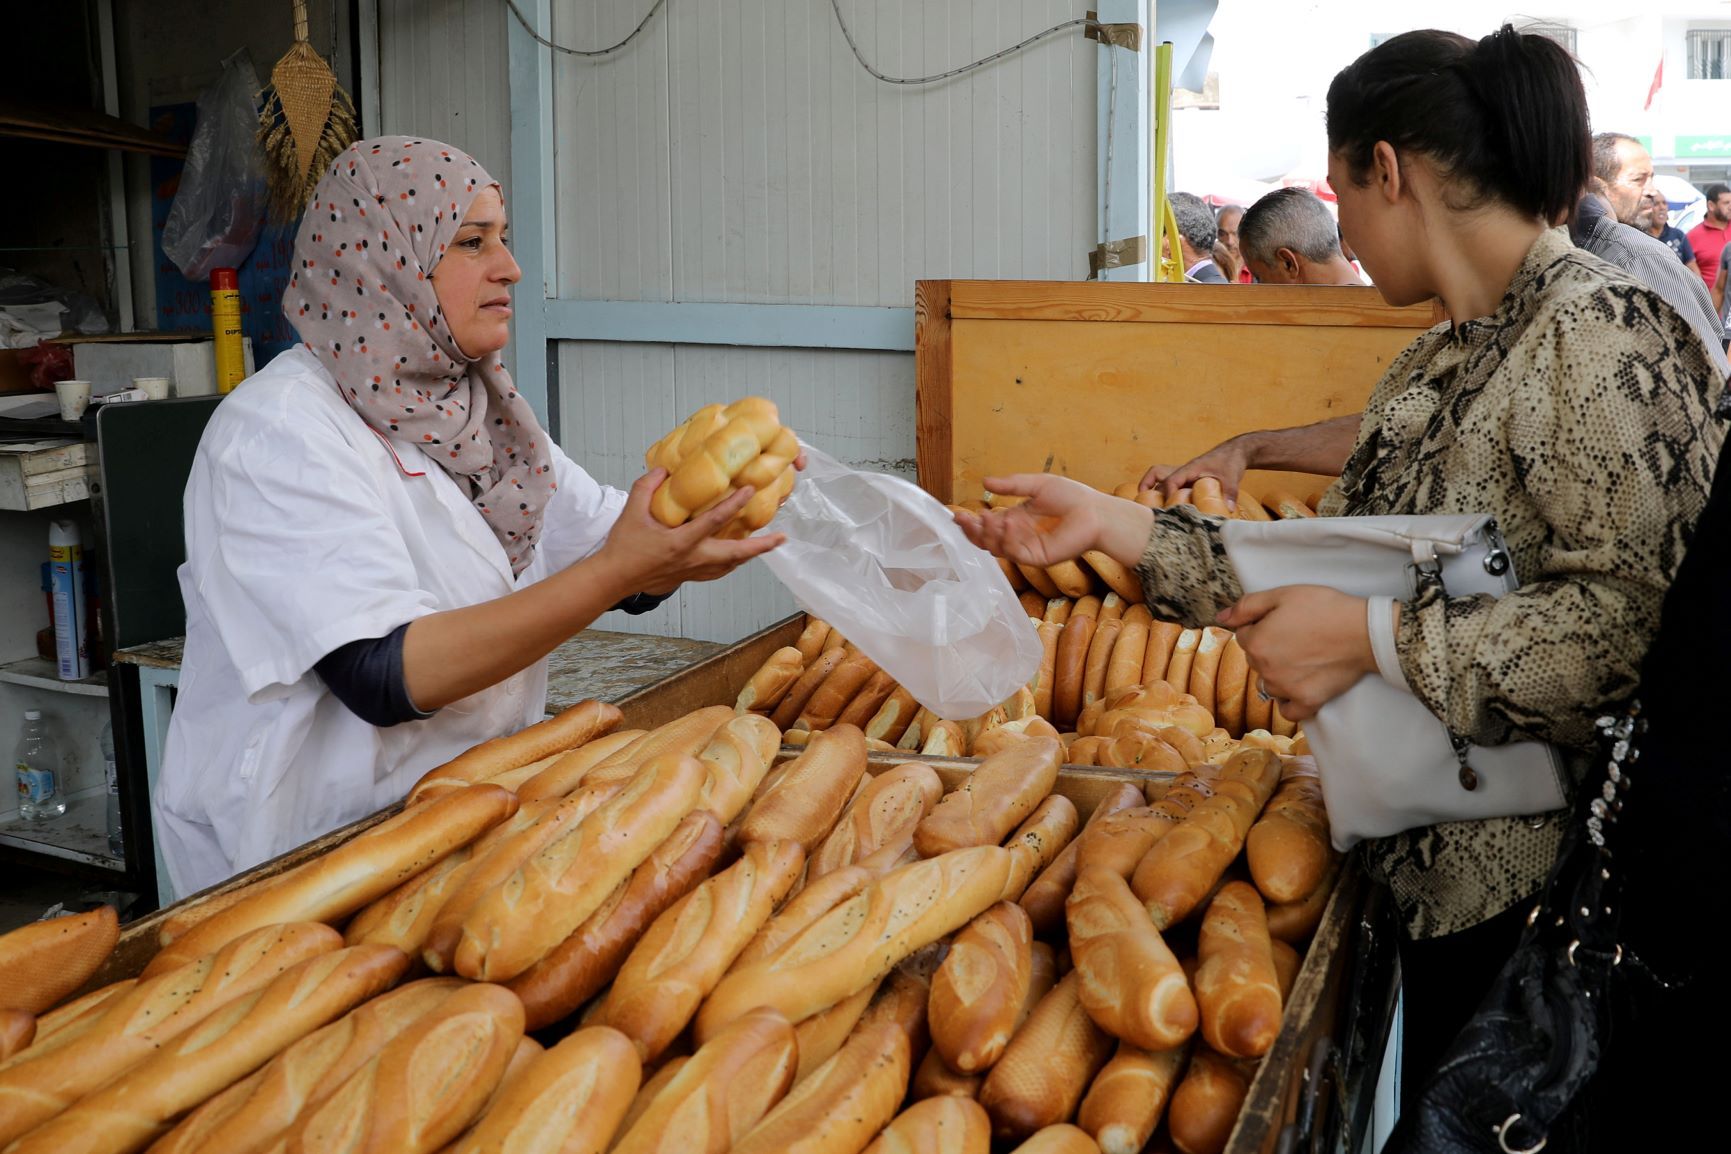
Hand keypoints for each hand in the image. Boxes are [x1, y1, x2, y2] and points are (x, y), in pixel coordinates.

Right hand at [597, 469, 786, 596]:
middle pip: (736, 554)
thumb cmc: (623, 547)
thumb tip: (664, 469)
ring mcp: (693, 571)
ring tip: (766, 545)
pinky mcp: (690, 577)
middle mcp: (693, 559)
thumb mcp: (631, 511)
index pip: (715, 521)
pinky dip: (732, 563)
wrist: (615, 578)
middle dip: (761, 546)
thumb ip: (647, 487)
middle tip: (781, 538)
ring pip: (730, 565)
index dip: (734, 504)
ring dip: (750, 555)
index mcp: (681, 542)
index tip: (750, 490)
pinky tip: (738, 557)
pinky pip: (719, 572)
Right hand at [951, 474, 1153, 568]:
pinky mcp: (1036, 558)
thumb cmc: (1073, 497)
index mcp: (1016, 519)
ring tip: (987, 518)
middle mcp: (1018, 536)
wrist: (1096, 512)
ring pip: (995, 548)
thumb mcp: (1037, 485)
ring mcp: (1026, 548)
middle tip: (963, 519)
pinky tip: (1006, 523)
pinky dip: (1005, 539)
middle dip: (971, 531)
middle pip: (986, 540)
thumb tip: (985, 482)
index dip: (971, 522)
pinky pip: (1013, 553)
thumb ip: (1011, 485)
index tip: (957, 514)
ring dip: (987, 534)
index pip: (987, 525)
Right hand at [1140, 434, 1256, 508]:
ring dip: (1153, 490)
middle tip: (1145, 505)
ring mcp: (1183, 475)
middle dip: (1147, 487)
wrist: (1234, 452)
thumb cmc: (1230, 462)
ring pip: (1160, 479)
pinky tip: (1167, 508)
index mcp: (1189, 469)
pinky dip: (1164, 494)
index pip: (1171, 480)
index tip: (1169, 509)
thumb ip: (1229, 492)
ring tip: (1149, 508)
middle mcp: (1182, 471)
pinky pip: (1169, 485)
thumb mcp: (1232, 477)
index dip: (1167, 494)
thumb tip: (1228, 508)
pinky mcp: (1186, 480)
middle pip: (1156, 474)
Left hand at [1219, 585, 1374, 720]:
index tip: (1283, 620)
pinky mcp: (1307, 702)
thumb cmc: (1324, 608)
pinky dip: (1290, 701)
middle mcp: (1266, 670)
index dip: (1261, 625)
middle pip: (1255, 660)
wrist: (1364, 631)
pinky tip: (1300, 686)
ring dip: (1278, 674)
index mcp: (1256, 643)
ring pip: (1268, 685)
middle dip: (1268, 649)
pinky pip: (1287, 710)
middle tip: (1296, 636)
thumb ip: (1246, 606)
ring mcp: (1286, 689)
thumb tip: (1221, 616)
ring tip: (1303, 658)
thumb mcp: (1282, 595)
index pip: (1244, 636)